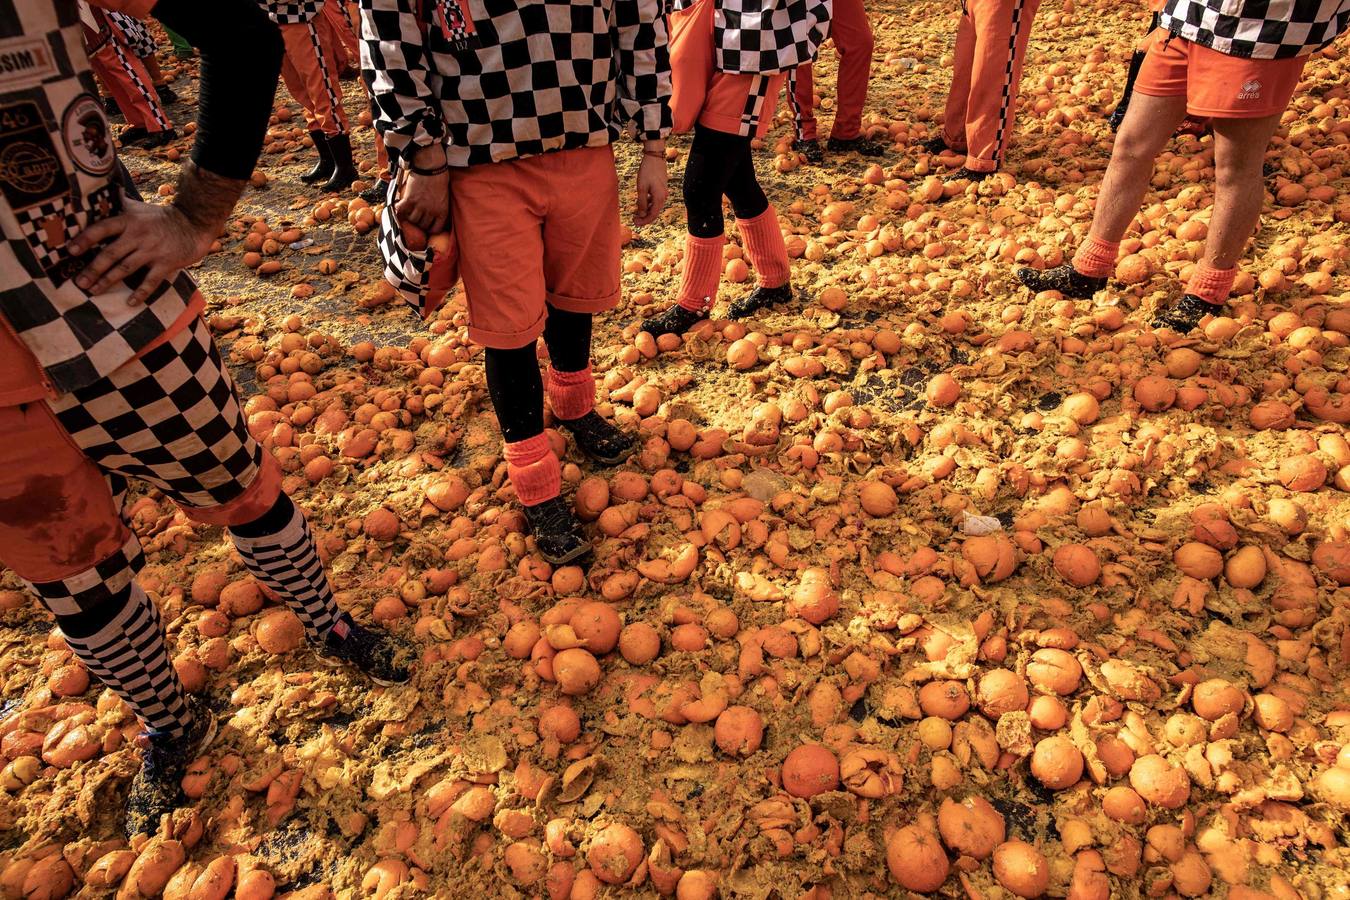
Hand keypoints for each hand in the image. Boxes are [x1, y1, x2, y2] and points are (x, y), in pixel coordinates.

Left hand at [70, 197, 214, 304]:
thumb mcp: (140, 208)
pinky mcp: (166, 263)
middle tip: (79, 282)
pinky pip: (150, 281)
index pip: (102, 229)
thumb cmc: (163, 217)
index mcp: (129, 221)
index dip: (85, 239)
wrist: (194, 224)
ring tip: (94, 291)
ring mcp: (152, 251)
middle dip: (93, 269)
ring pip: (125, 268)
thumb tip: (107, 189)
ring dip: (108, 281)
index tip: (71, 251)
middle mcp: (138, 236)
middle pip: (111, 253)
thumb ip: (121, 202)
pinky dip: (140, 293)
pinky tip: (130, 303)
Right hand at [396, 144, 450, 232]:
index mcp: (442, 211)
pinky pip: (401, 211)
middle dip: (418, 222)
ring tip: (408, 210)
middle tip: (415, 215)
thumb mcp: (444, 196)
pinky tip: (398, 206)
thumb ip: (438, 207)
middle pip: (422, 225)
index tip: (426, 224)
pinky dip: (398, 210)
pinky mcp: (410, 199)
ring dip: (409, 215)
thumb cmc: (439, 178)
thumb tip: (430, 216)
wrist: (431, 165)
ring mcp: (420, 206)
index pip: (435, 229)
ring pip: (412, 220)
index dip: (429, 228)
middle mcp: (431, 211)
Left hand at [632, 152, 667, 226]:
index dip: (644, 221)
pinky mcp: (661, 188)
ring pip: (655, 206)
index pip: (652, 215)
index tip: (635, 223)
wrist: (655, 156)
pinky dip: (648, 203)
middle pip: (654, 212)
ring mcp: (663, 192)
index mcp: (659, 198)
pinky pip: (655, 200)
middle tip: (634, 219)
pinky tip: (640, 202)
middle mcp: (663, 197)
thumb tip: (642, 214)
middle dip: (644, 217)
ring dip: (646, 210)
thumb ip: (642, 202)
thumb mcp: (642, 187)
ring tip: (635, 211)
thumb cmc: (647, 171)